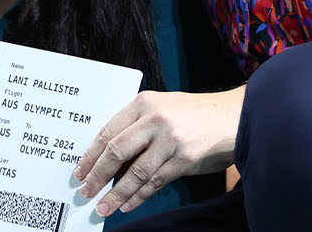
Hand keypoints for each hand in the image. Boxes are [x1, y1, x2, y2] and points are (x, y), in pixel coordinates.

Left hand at [73, 87, 242, 216]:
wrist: (232, 116)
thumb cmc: (195, 113)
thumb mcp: (163, 107)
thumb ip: (138, 124)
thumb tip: (110, 154)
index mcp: (144, 103)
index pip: (108, 131)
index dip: (90, 154)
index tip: (79, 171)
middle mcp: (154, 120)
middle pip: (116, 151)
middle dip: (97, 175)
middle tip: (85, 191)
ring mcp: (170, 140)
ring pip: (135, 172)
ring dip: (116, 193)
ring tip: (103, 207)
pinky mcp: (184, 159)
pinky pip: (155, 182)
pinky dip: (139, 196)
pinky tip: (127, 205)